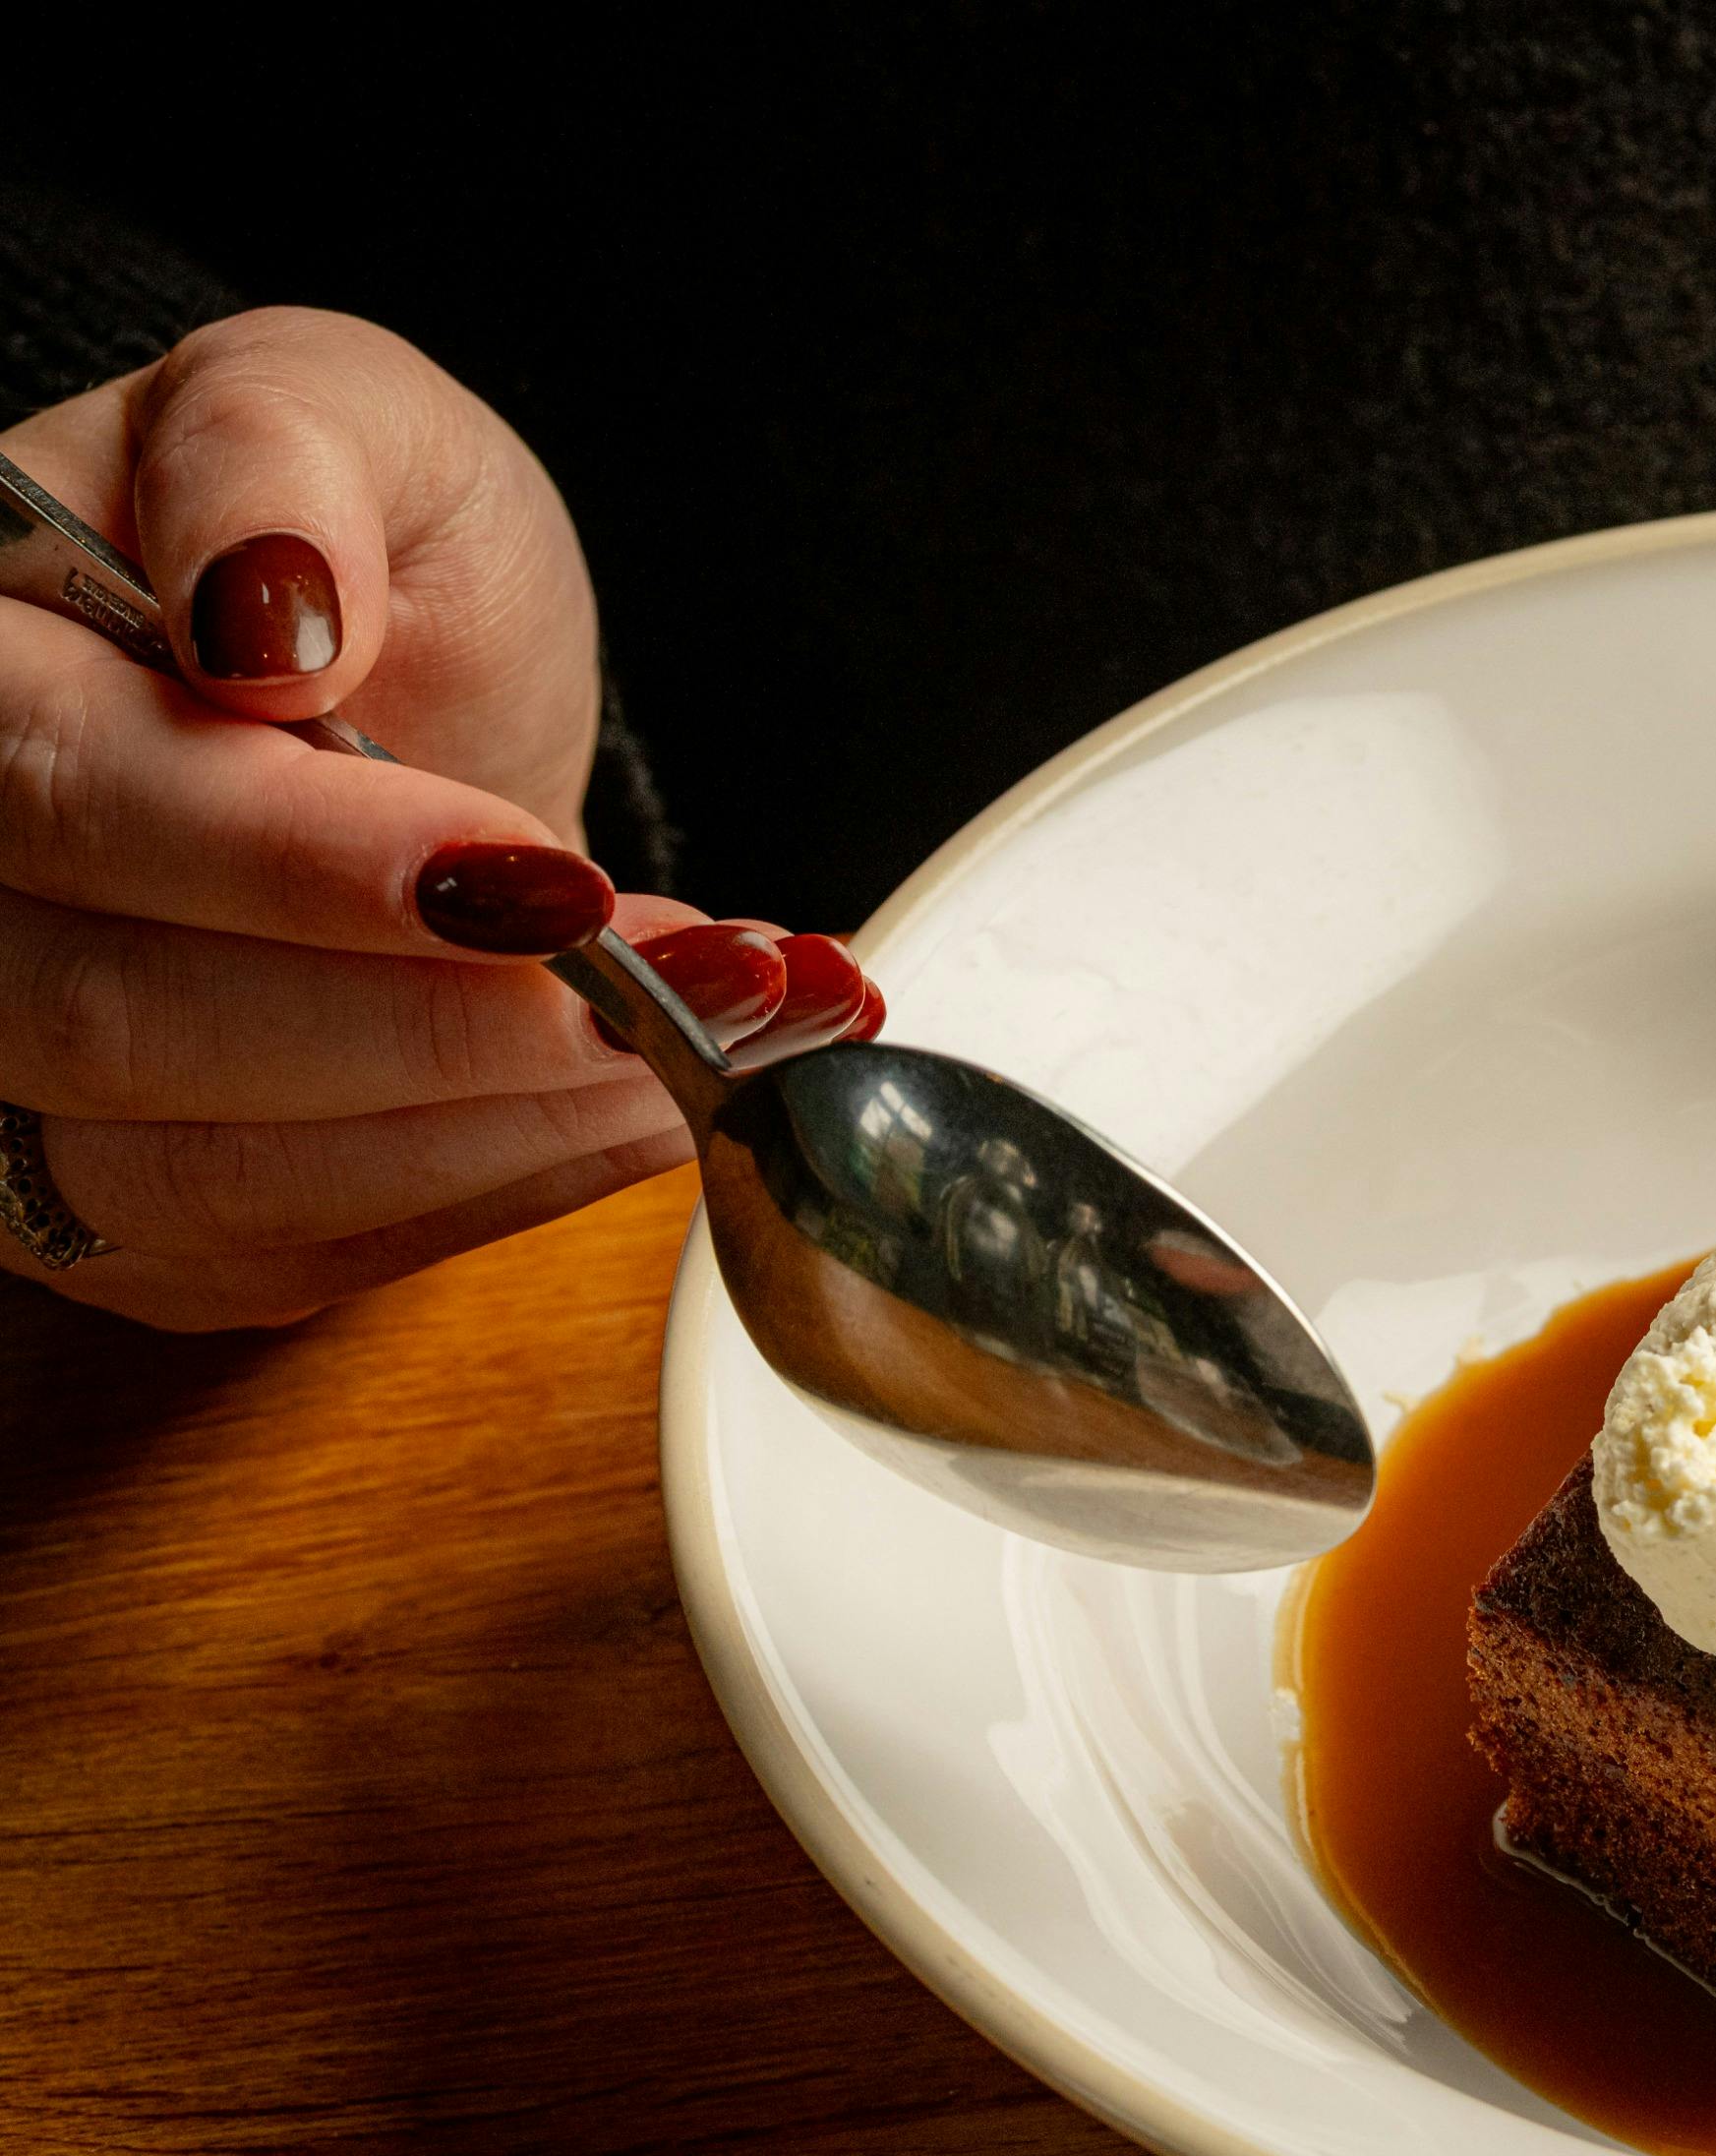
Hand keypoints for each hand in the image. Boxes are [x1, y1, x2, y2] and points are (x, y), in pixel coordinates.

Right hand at [0, 307, 874, 1329]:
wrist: (388, 694)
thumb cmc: (345, 544)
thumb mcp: (338, 409)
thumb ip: (284, 457)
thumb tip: (262, 614)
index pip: (67, 788)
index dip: (296, 858)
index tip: (532, 874)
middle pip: (127, 1021)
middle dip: (446, 1019)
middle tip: (696, 974)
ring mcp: (11, 1073)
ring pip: (208, 1176)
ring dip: (496, 1122)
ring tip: (713, 1031)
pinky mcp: (123, 1204)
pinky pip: (287, 1254)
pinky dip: (494, 1184)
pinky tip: (641, 1102)